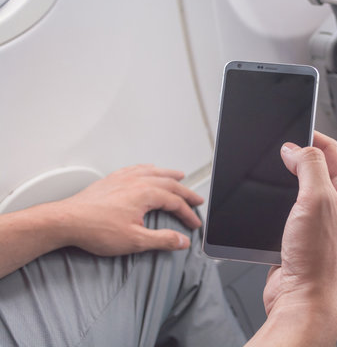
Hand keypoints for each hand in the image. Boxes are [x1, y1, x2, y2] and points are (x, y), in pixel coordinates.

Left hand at [58, 164, 203, 255]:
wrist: (66, 221)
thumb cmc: (96, 229)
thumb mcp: (135, 241)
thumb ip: (162, 240)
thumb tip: (182, 241)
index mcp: (145, 193)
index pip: (175, 203)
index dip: (188, 214)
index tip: (194, 224)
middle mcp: (137, 181)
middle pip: (169, 184)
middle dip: (185, 192)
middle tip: (196, 200)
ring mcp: (123, 178)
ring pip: (153, 172)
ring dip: (169, 174)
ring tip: (179, 175)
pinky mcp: (111, 180)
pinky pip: (135, 168)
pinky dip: (147, 168)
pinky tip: (148, 169)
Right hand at [254, 132, 336, 344]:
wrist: (302, 301)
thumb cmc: (319, 261)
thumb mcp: (317, 200)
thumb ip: (309, 166)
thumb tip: (295, 148)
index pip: (333, 153)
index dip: (313, 137)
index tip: (293, 128)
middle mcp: (336, 208)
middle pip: (314, 169)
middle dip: (294, 158)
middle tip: (277, 152)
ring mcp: (315, 223)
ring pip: (295, 189)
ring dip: (281, 182)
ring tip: (269, 176)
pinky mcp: (296, 236)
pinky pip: (283, 210)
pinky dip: (272, 203)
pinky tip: (264, 204)